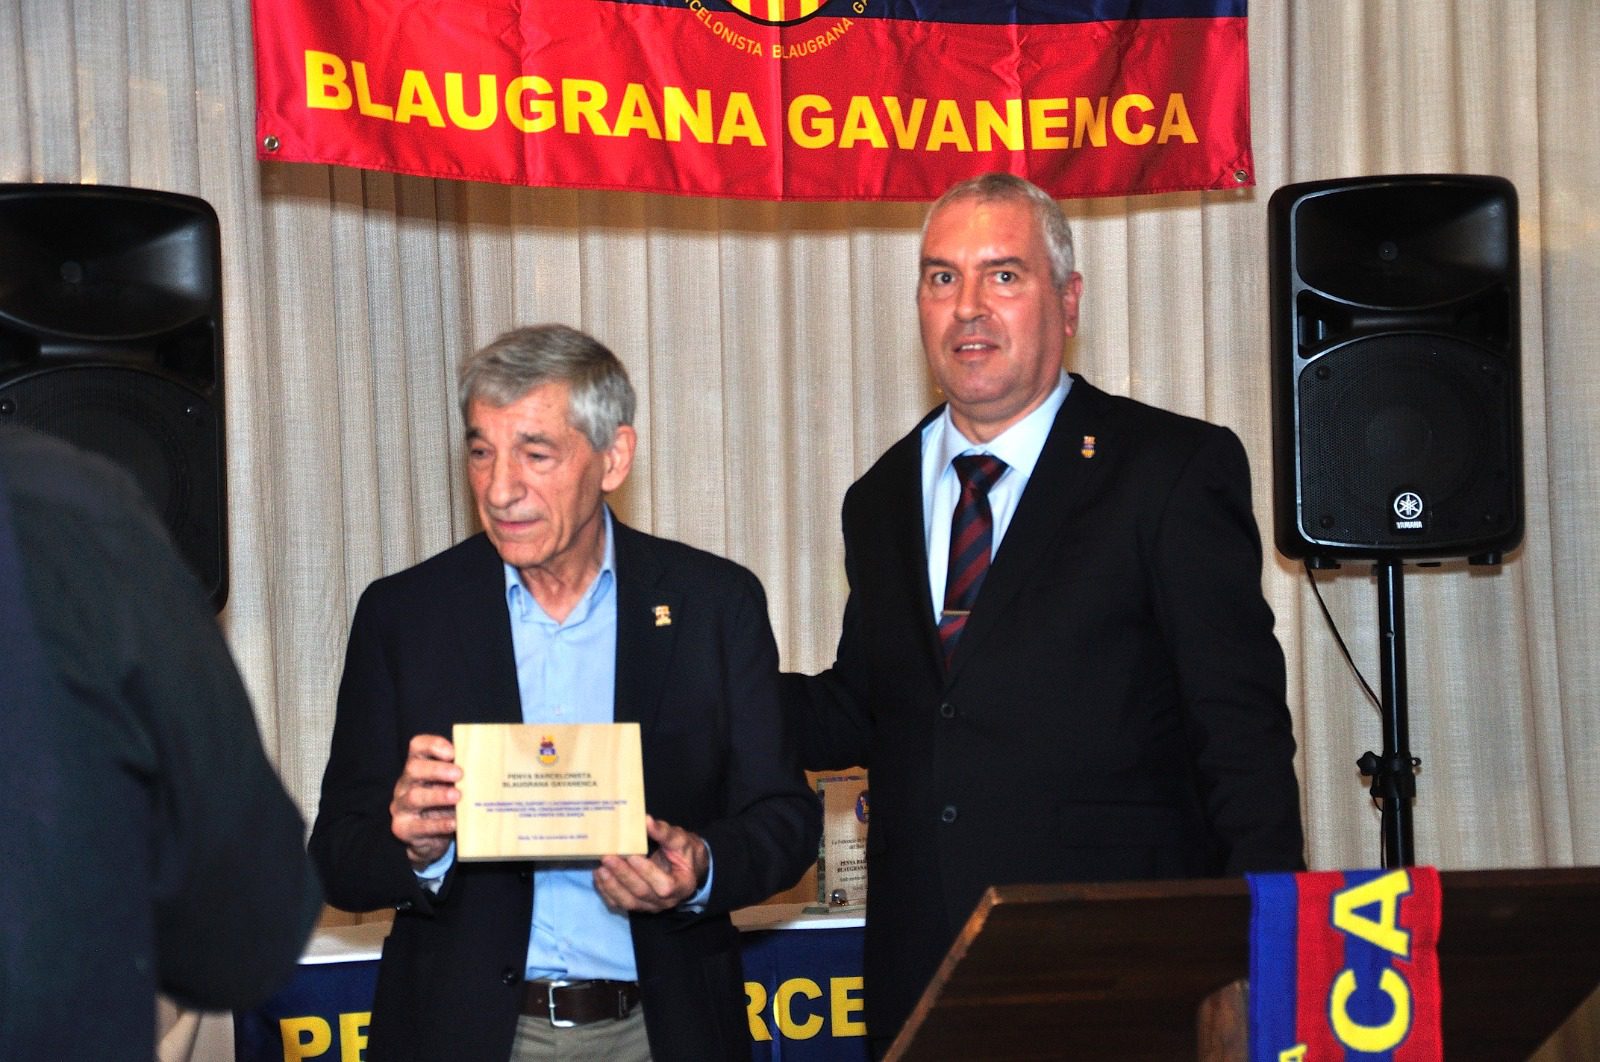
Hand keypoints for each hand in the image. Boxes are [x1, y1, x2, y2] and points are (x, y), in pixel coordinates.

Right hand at [389, 734, 460, 868]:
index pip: (418, 746)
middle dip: (437, 770)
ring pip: (414, 797)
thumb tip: (491, 765)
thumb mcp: (450, 785)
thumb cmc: (444, 804)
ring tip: (458, 796)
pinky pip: (420, 826)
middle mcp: (405, 784)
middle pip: (413, 769)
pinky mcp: (404, 829)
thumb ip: (461, 774)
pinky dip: (439, 824)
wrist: (429, 838)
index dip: (433, 745)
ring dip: (438, 796)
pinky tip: (455, 822)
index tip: (452, 752)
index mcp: (418, 767)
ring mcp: (402, 807)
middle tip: (459, 774)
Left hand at [594, 815, 708, 913]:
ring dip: (612, 885)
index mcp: (682, 886)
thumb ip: (664, 833)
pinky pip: (619, 903)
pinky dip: (606, 891)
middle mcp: (666, 901)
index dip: (648, 872)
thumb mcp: (680, 840)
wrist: (683, 867)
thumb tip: (647, 821)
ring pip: (628, 902)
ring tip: (600, 867)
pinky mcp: (637, 905)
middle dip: (623, 875)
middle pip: (642, 893)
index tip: (632, 856)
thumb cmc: (683, 852)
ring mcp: (650, 906)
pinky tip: (598, 876)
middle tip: (608, 857)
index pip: (664, 885)